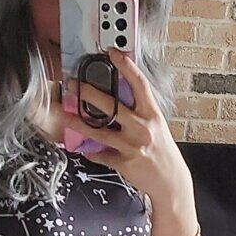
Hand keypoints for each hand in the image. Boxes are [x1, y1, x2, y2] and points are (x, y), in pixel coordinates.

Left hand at [63, 47, 194, 215]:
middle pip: (112, 106)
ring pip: (99, 131)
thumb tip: (118, 99)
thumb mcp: (157, 126)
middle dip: (89, 93)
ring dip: (79, 123)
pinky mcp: (124, 163)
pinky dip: (91, 152)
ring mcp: (132, 146)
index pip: (139, 84)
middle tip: (73, 85)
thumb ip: (139, 113)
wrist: (170, 182)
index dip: (126, 66)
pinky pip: (102, 155)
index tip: (112, 53)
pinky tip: (83, 149)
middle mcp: (142, 128)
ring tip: (64, 115)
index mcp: (152, 115)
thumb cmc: (163, 152)